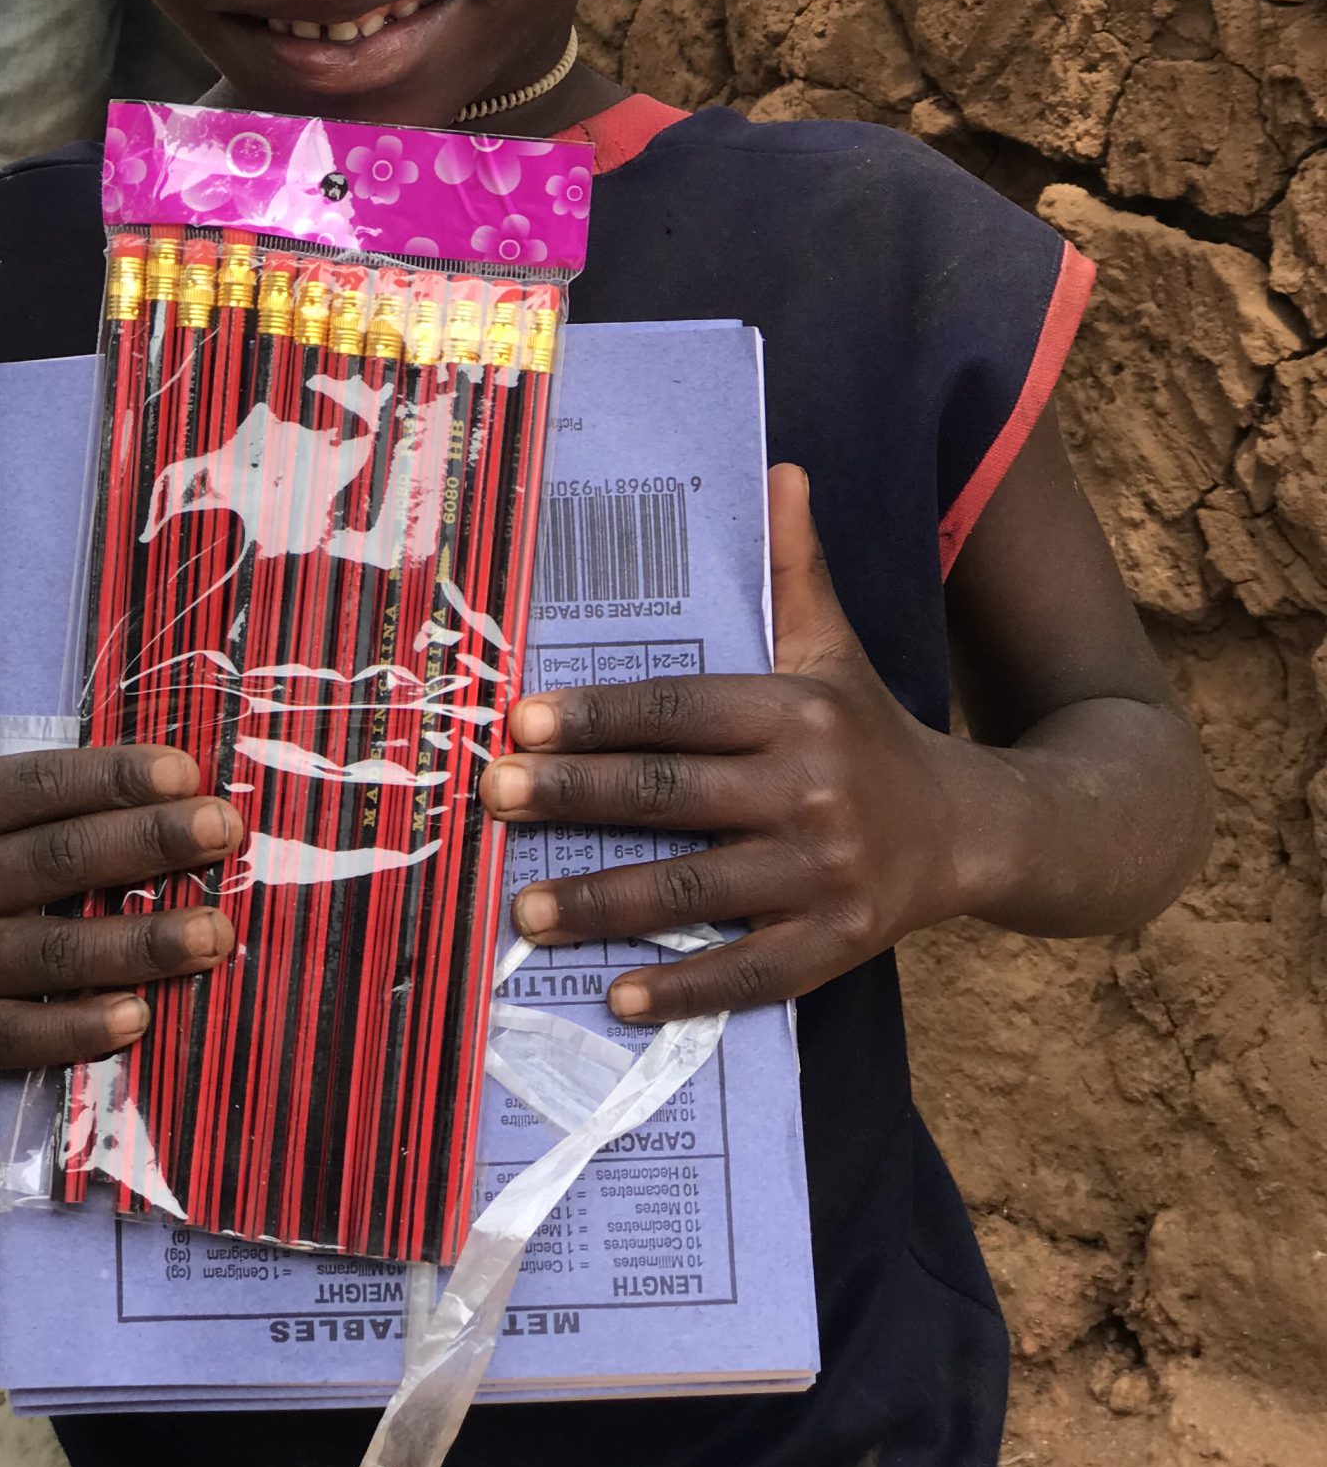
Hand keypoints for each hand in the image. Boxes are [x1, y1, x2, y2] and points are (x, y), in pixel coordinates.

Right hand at [0, 591, 242, 1075]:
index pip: (37, 788)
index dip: (113, 779)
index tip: (188, 771)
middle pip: (55, 864)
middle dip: (148, 848)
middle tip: (226, 833)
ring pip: (49, 954)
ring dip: (139, 945)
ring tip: (217, 931)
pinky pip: (17, 1038)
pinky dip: (77, 1031)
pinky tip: (140, 1017)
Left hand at [480, 466, 964, 1022]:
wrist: (975, 829)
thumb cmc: (871, 728)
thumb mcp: (833, 645)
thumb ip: (794, 567)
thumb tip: (780, 468)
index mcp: (797, 711)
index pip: (678, 709)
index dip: (598, 715)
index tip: (520, 723)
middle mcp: (810, 790)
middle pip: (669, 796)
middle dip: (572, 799)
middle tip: (490, 800)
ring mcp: (823, 874)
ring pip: (693, 889)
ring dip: (602, 902)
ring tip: (521, 909)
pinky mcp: (835, 944)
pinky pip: (748, 971)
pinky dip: (681, 989)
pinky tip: (617, 998)